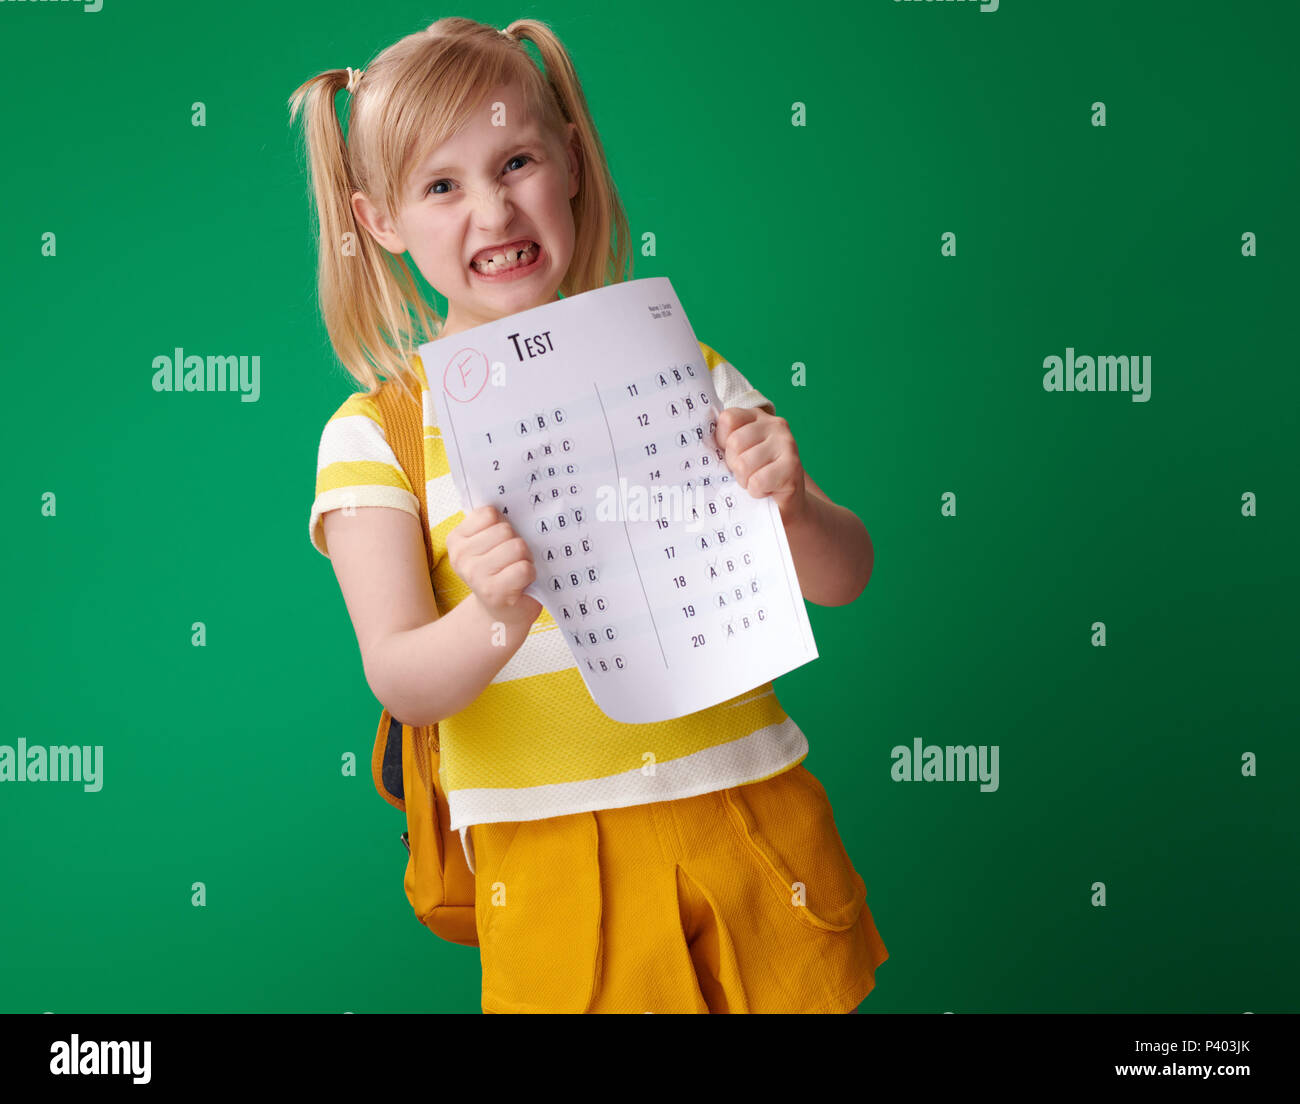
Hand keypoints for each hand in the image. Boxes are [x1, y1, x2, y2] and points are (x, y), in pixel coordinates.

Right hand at [446, 505, 542, 623]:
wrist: (501, 613)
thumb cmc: (501, 572)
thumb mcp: (490, 544)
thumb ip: (493, 524)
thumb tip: (514, 499)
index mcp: (457, 540)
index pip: (489, 513)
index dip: (504, 524)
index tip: (500, 541)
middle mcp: (460, 556)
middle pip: (505, 530)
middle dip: (517, 543)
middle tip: (512, 560)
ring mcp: (475, 575)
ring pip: (517, 547)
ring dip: (525, 559)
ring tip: (516, 571)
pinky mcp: (493, 592)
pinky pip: (524, 568)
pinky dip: (530, 574)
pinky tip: (521, 583)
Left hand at [714, 406, 806, 523]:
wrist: (787, 505)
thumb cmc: (756, 476)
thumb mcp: (735, 455)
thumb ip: (722, 443)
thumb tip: (694, 442)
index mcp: (757, 417)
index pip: (728, 418)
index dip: (722, 441)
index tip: (732, 454)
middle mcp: (775, 425)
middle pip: (735, 443)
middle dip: (735, 466)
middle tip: (747, 473)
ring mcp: (787, 444)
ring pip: (744, 464)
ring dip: (745, 481)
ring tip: (757, 481)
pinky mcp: (792, 467)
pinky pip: (757, 481)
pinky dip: (756, 492)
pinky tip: (767, 490)